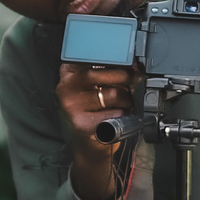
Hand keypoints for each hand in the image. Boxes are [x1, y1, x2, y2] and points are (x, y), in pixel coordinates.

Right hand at [54, 62, 136, 199]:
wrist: (91, 145)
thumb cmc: (97, 112)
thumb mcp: (99, 86)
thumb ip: (112, 72)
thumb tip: (134, 64)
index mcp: (68, 72)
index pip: (92, 54)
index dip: (115, 56)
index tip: (129, 61)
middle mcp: (65, 87)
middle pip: (104, 72)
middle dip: (125, 77)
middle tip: (131, 82)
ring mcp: (71, 106)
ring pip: (113, 94)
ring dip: (126, 101)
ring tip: (120, 107)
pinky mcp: (81, 124)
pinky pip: (115, 114)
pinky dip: (122, 118)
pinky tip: (115, 121)